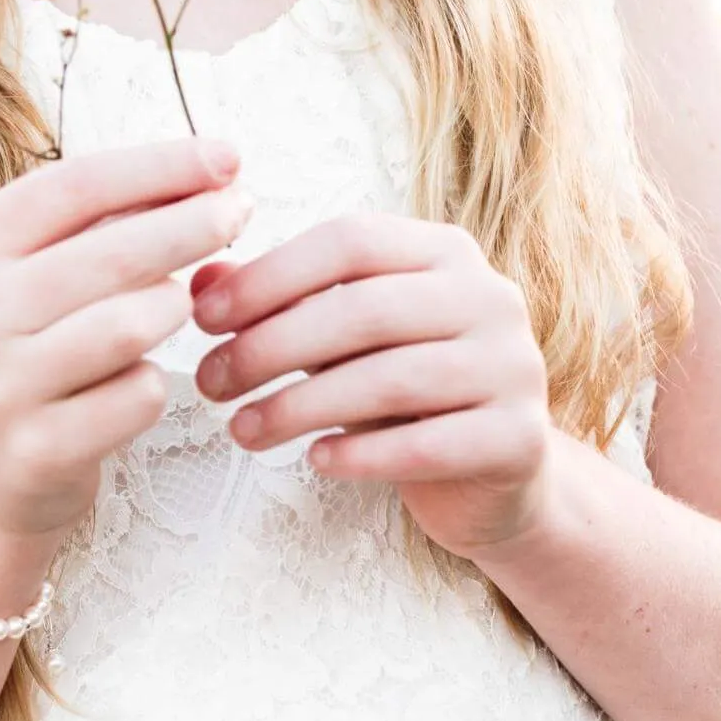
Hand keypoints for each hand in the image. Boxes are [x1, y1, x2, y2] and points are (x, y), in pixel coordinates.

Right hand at [0, 134, 255, 543]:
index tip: (224, 156)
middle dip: (192, 223)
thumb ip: (89, 229)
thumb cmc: (15, 355)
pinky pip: (137, 396)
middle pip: (111, 252)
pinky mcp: (37, 450)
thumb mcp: (17, 279)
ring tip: (180, 301)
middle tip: (240, 209)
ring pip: (130, 324)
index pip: (72, 186)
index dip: (157, 165)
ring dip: (173, 305)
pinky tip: (138, 380)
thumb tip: (202, 176)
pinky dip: (154, 381)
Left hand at [189, 214, 553, 559]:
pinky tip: (315, 461)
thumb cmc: (403, 394)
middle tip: (211, 383)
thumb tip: (200, 282)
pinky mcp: (519, 439)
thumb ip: (277, 304)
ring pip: (391, 378)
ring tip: (242, 430)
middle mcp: (488, 297)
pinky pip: (429, 444)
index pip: (350, 240)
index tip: (204, 317)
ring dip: (301, 406)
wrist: (496, 479)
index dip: (271, 275)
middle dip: (271, 346)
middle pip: (364, 309)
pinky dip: (363, 454)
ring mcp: (513, 366)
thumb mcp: (339, 339)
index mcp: (444, 251)